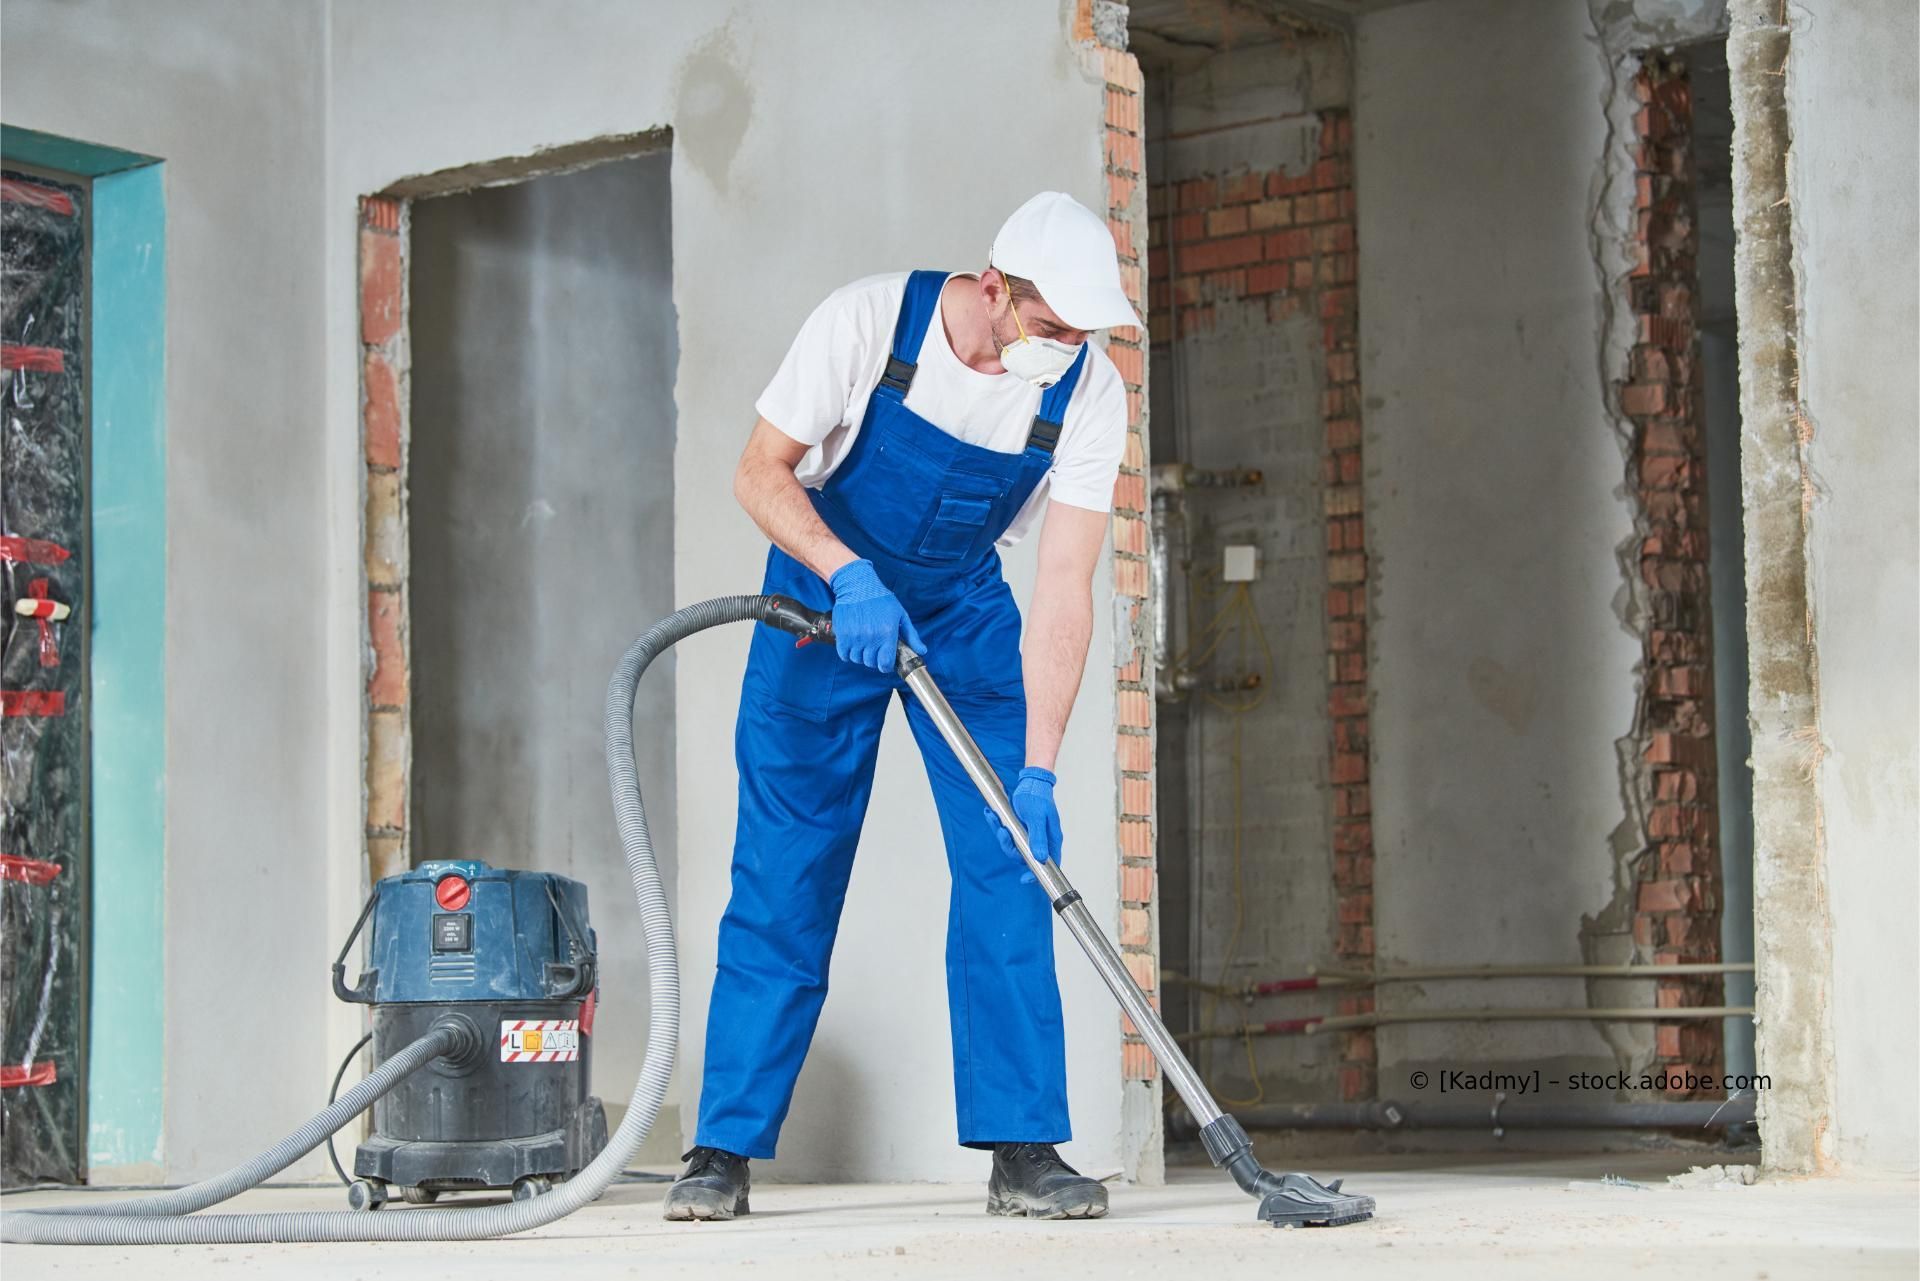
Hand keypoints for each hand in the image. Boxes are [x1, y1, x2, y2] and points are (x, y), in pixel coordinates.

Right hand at [828, 559, 926, 672]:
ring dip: (861, 655)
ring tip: (863, 643)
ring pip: (857, 659)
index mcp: (887, 633)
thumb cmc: (881, 599)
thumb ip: (912, 635)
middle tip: (874, 648)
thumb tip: (922, 651)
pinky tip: (853, 643)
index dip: (886, 666)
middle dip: (874, 659)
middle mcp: (870, 637)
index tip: (885, 661)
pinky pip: (844, 655)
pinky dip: (848, 653)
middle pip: (870, 663)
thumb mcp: (901, 615)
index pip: (885, 664)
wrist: (858, 586)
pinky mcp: (842, 635)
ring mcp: (855, 637)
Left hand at [981, 767, 1062, 883]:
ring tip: (994, 818)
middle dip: (1009, 846)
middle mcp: (1041, 840)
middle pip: (1023, 856)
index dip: (1037, 874)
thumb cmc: (1038, 797)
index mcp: (1051, 839)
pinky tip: (991, 814)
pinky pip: (1006, 834)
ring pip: (1012, 846)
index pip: (1048, 863)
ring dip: (1001, 834)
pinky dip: (997, 826)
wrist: (1031, 781)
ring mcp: (1029, 836)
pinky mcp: (1018, 830)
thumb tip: (1041, 858)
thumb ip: (1038, 838)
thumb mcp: (1037, 817)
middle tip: (1003, 832)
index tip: (1025, 879)